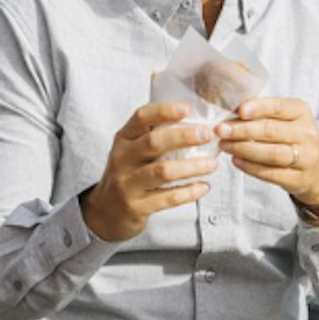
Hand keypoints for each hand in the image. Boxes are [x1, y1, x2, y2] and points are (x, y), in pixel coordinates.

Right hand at [79, 102, 218, 241]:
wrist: (106, 212)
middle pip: (154, 142)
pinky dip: (188, 192)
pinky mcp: (135, 206)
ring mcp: (127, 184)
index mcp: (123, 139)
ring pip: (163, 171)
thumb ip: (152, 135)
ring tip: (212, 164)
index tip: (188, 108)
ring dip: (192, 167)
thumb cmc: (127, 174)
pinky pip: (167, 198)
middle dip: (184, 136)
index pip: (141, 118)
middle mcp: (122, 159)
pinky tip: (203, 187)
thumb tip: (193, 117)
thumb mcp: (131, 151)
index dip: (164, 111)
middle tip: (208, 134)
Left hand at [218, 96, 318, 206]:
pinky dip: (250, 167)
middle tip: (221, 130)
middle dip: (243, 130)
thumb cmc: (294, 138)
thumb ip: (264, 114)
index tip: (239, 110)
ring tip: (225, 145)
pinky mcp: (298, 178)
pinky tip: (236, 160)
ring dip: (244, 149)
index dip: (259, 108)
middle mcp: (307, 134)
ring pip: (271, 154)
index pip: (279, 107)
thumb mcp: (286, 120)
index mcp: (301, 112)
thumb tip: (231, 111)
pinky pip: (271, 173)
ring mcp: (305, 158)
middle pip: (272, 131)